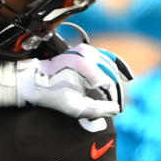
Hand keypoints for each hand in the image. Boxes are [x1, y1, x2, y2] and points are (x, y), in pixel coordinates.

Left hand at [16, 43, 132, 118]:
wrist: (35, 81)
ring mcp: (86, 50)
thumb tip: (116, 109)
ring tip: (116, 95)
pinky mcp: (84, 50)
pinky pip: (106, 57)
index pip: (109, 84)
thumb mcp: (74, 107)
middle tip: (116, 105)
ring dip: (116, 80)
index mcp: (85, 66)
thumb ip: (97, 109)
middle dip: (116, 91)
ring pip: (111, 65)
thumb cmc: (53, 95)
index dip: (113, 99)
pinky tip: (126, 76)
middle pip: (111, 74)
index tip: (115, 110)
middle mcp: (87, 54)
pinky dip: (115, 66)